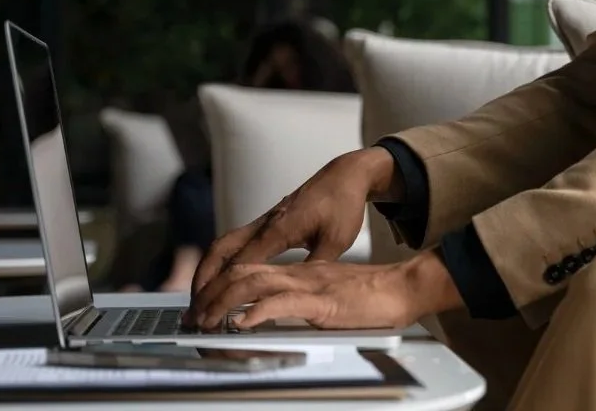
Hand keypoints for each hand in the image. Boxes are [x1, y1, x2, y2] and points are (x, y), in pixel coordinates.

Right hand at [186, 147, 398, 325]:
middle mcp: (264, 224)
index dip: (224, 288)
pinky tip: (219, 277)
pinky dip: (220, 260)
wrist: (344, 177)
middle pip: (220, 251)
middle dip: (203, 279)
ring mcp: (263, 222)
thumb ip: (315, 266)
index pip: (241, 263)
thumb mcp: (336, 240)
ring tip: (199, 296)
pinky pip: (235, 241)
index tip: (213, 311)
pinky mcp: (267, 222)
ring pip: (223, 244)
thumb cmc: (342, 206)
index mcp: (279, 230)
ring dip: (207, 269)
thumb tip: (299, 293)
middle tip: (194, 307)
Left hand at [188, 251, 463, 332]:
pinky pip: (283, 303)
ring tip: (206, 321)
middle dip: (211, 295)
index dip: (220, 287)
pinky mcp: (322, 301)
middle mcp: (298, 274)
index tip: (202, 307)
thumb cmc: (373, 297)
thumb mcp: (329, 299)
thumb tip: (280, 318)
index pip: (250, 272)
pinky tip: (242, 323)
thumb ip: (304, 304)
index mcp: (299, 273)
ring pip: (254, 285)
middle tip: (193, 318)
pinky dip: (258, 312)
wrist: (402, 288)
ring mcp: (309, 285)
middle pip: (243, 274)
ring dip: (224, 303)